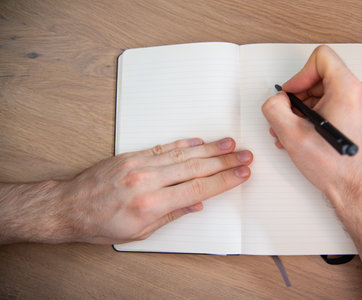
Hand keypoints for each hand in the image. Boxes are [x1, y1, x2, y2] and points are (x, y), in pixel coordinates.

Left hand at [0, 137, 251, 244]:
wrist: (69, 207)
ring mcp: (139, 164)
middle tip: (244, 156)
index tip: (241, 174)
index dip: (224, 181)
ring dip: (209, 149)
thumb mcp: (140, 232)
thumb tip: (195, 203)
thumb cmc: (100, 224)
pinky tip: (198, 141)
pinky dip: (183, 143)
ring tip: (229, 144)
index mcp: (151, 204)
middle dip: (225, 161)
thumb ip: (171, 214)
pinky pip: (162, 147)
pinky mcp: (131, 155)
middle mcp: (147, 181)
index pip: (198, 189)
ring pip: (183, 154)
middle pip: (196, 168)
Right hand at [262, 45, 361, 211]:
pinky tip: (303, 133)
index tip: (291, 94)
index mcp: (349, 90)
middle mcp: (360, 92)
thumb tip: (275, 100)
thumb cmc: (334, 167)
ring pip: (322, 91)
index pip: (321, 57)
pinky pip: (330, 103)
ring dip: (302, 109)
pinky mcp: (358, 114)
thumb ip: (274, 108)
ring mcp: (361, 103)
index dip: (299, 75)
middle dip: (298, 97)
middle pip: (319, 76)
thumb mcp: (291, 134)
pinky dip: (313, 115)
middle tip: (288, 117)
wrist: (354, 189)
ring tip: (292, 130)